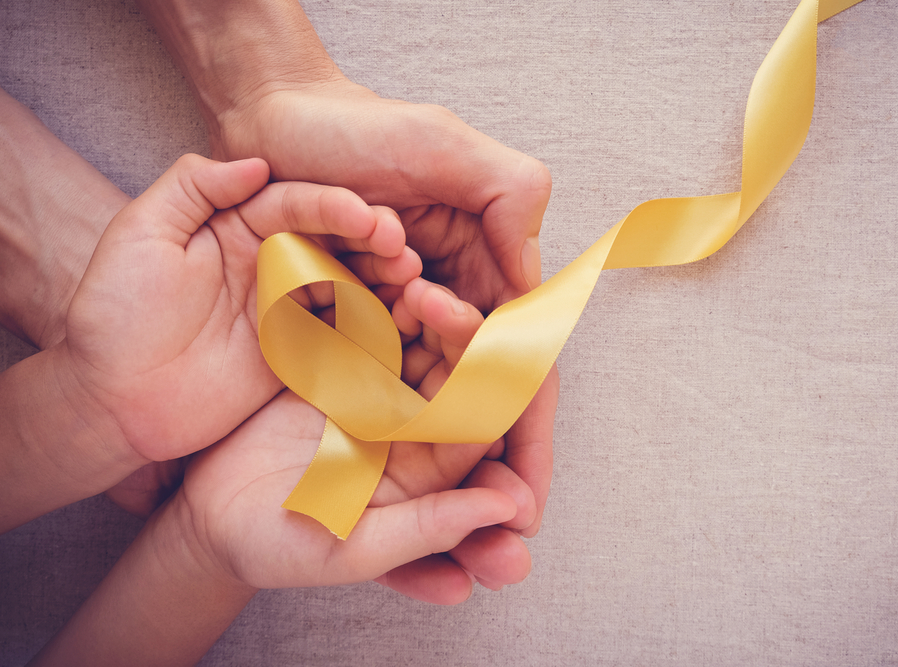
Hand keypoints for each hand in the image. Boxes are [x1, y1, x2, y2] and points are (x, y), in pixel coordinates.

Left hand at [60, 153, 420, 465]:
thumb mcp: (140, 234)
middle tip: (401, 247)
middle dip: (371, 239)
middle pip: (333, 240)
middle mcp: (271, 262)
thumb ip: (193, 188)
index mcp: (237, 226)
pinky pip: (345, 331)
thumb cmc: (114, 315)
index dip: (332, 206)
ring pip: (348, 281)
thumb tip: (256, 163)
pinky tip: (403, 317)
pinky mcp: (299, 352)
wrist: (112, 402)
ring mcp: (289, 309)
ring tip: (412, 279)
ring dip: (382, 278)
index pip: (296, 205)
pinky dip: (376, 322)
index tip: (365, 215)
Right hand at [176, 278, 533, 601]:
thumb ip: (427, 530)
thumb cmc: (277, 547)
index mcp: (432, 472)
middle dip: (459, 334)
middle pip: (456, 370)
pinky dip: (376, 300)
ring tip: (411, 283)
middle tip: (438, 301)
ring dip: (424, 308)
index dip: (488, 385)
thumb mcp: (351, 549)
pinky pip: (370, 325)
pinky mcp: (342, 364)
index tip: (482, 349)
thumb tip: (509, 507)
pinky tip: (374, 278)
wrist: (206, 515)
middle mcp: (416, 426)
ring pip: (419, 339)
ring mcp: (379, 390)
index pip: (481, 422)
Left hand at [214, 75, 558, 537]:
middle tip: (502, 559)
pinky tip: (394, 512)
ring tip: (459, 562)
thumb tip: (533, 287)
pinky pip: (372, 398)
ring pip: (431, 421)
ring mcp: (393, 326)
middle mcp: (443, 309)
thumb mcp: (447, 147)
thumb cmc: (360, 128)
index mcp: (481, 274)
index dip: (529, 435)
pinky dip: (387, 453)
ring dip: (452, 492)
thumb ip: (511, 200)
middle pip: (480, 411)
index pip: (519, 366)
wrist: (272, 122)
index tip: (527, 501)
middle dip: (497, 486)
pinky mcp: (341, 331)